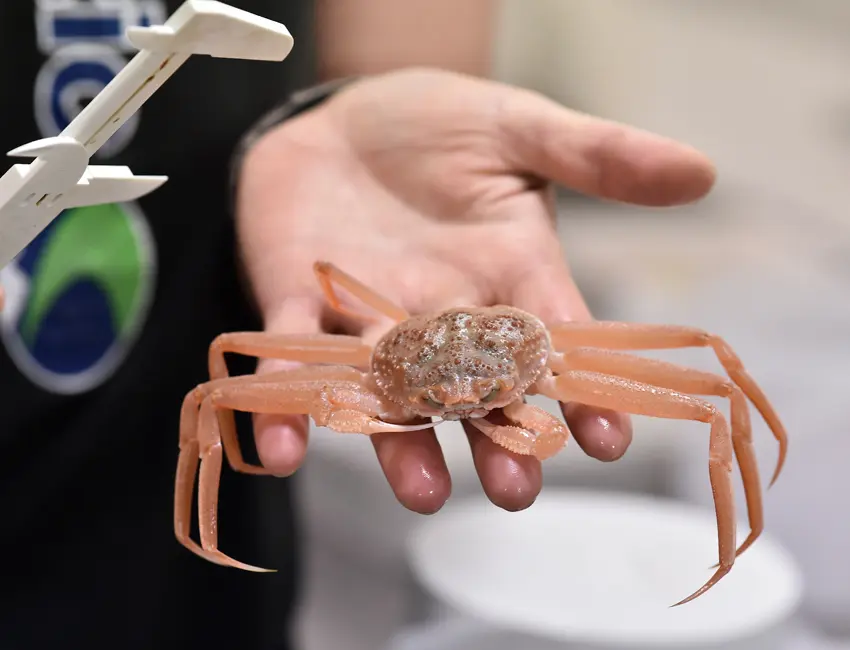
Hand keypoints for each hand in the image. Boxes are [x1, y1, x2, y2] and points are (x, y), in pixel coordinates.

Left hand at [235, 68, 714, 513]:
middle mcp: (443, 314)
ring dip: (398, 444)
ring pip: (388, 392)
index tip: (607, 439)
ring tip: (421, 492)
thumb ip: (597, 154)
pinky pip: (292, 356)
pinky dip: (283, 403)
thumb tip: (702, 172)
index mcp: (504, 277)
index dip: (576, 390)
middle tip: (514, 491)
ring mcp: (370, 316)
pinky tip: (280, 452)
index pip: (549, 341)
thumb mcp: (519, 129)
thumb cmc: (440, 124)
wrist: (345, 116)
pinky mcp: (298, 303)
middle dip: (491, 439)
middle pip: (473, 389)